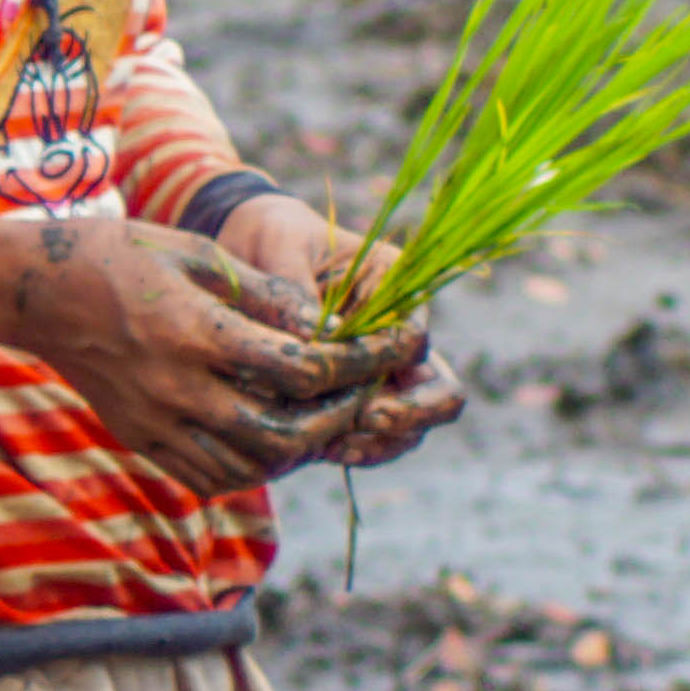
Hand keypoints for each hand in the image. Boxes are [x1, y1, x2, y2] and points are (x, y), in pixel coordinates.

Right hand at [0, 207, 418, 491]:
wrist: (37, 295)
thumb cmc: (120, 256)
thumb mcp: (198, 253)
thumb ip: (264, 295)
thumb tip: (326, 324)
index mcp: (198, 333)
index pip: (302, 368)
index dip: (358, 364)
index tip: (390, 350)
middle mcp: (179, 389)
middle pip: (285, 434)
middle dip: (337, 418)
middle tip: (361, 395)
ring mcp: (158, 423)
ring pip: (252, 467)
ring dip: (298, 449)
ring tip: (319, 419)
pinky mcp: (143, 441)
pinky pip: (210, 477)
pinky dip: (252, 468)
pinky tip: (269, 441)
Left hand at [215, 199, 465, 468]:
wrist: (250, 254)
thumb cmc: (272, 240)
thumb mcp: (281, 250)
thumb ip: (298, 294)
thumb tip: (314, 346)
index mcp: (396, 286)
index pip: (414, 341)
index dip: (392, 369)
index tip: (357, 393)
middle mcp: (401, 333)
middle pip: (439, 391)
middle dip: (409, 416)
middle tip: (363, 423)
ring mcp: (384, 370)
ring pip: (411, 424)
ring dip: (380, 441)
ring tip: (332, 446)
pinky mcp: (356, 397)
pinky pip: (376, 437)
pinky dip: (357, 449)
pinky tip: (320, 450)